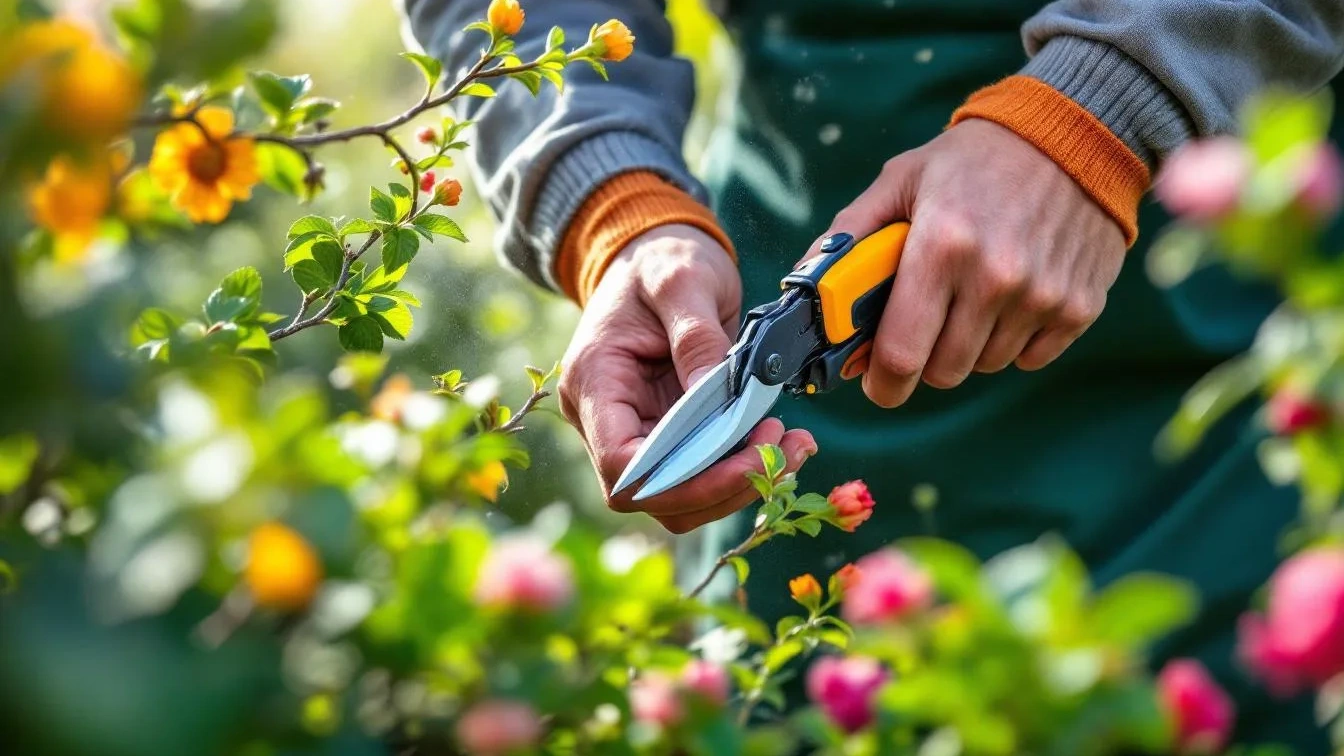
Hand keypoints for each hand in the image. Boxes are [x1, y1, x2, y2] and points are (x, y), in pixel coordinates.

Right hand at [558, 224, 817, 532]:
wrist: (658, 252)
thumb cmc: (660, 259)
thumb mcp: (680, 279)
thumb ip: (695, 336)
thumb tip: (714, 396)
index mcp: (593, 382)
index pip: (622, 465)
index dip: (682, 481)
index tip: (744, 459)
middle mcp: (606, 419)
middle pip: (655, 494)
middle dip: (722, 487)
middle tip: (784, 451)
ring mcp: (638, 429)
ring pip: (680, 498)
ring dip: (739, 486)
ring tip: (793, 446)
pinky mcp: (670, 432)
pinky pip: (702, 473)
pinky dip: (744, 468)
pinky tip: (783, 441)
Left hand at [806, 119, 1126, 407]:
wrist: (1073, 136)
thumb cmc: (973, 161)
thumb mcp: (900, 181)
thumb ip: (850, 236)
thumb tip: (804, 285)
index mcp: (942, 246)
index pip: (902, 352)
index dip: (882, 382)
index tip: (875, 383)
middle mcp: (995, 276)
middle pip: (943, 370)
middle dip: (924, 358)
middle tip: (925, 323)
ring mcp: (1042, 295)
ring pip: (985, 365)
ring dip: (969, 345)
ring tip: (971, 296)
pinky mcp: (1079, 306)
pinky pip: (1030, 357)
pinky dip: (1014, 340)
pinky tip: (1011, 296)